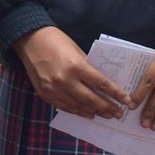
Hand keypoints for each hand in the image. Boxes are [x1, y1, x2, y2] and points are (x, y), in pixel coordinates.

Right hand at [14, 26, 129, 119]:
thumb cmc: (55, 40)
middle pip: (91, 99)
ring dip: (94, 112)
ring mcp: (53, 89)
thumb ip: (87, 67)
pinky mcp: (44, 94)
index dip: (115, 94)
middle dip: (108, 107)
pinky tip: (87, 113)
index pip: (101, 84)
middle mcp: (64, 80)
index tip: (126, 101)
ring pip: (78, 106)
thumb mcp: (76, 50)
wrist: (28, 39)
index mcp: (75, 66)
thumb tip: (101, 84)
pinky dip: (77, 111)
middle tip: (118, 113)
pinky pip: (64, 107)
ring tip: (105, 115)